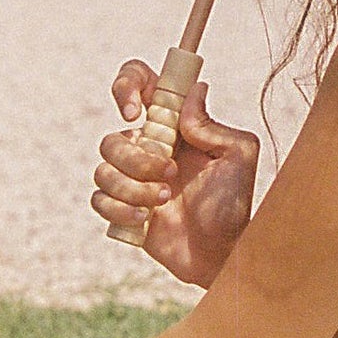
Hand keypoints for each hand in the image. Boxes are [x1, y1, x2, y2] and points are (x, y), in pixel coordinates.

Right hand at [92, 60, 260, 286]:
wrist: (222, 253)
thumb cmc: (234, 204)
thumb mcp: (238, 156)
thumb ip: (211, 124)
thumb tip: (193, 90)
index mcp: (174, 126)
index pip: (139, 84)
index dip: (127, 85)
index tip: (134, 112)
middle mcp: (149, 147)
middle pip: (113, 137)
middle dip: (139, 159)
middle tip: (171, 174)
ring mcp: (132, 178)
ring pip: (103, 169)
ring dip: (133, 187)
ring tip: (163, 200)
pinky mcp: (121, 208)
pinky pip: (99, 198)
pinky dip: (120, 208)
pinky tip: (145, 219)